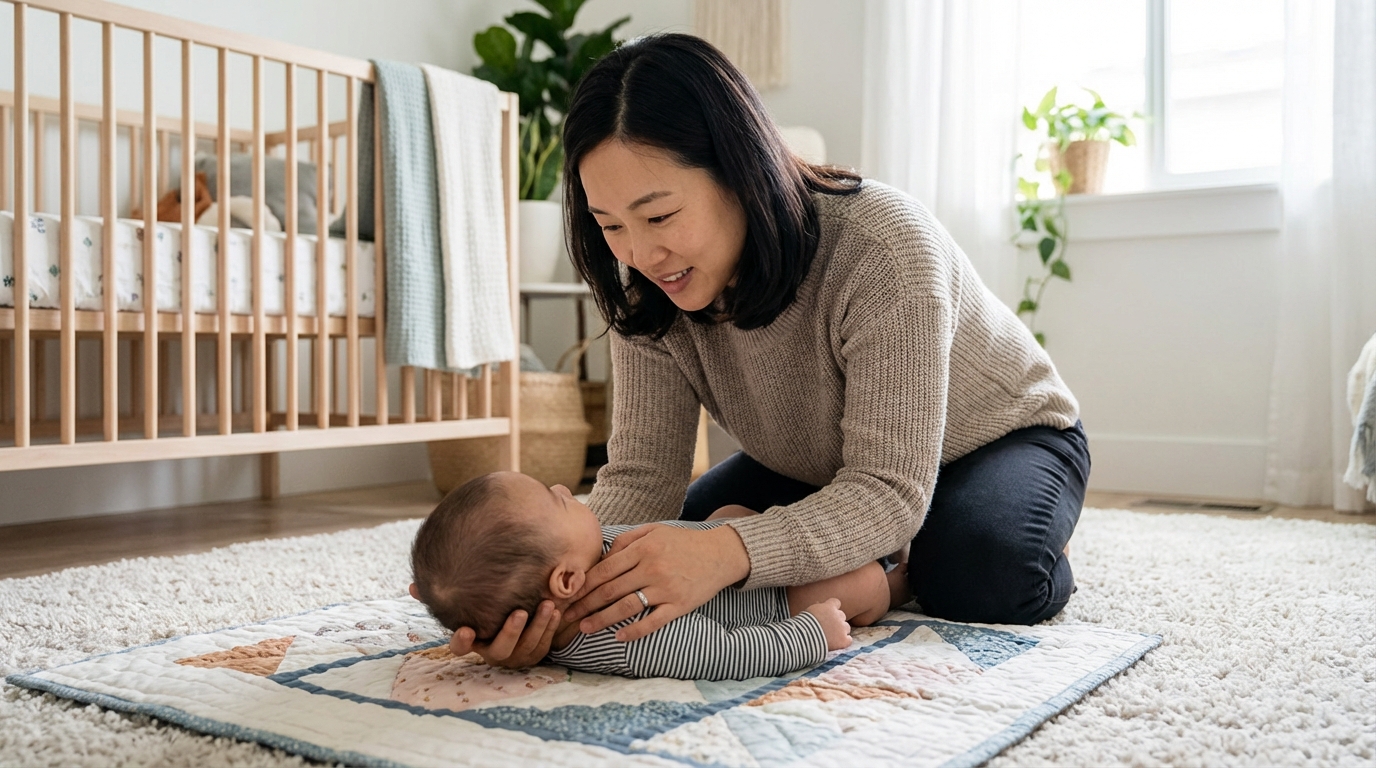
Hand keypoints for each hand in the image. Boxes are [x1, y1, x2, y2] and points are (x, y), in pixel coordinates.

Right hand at [447, 600, 561, 667]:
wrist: (520, 622)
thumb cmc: (495, 608)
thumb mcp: (483, 606)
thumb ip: (477, 597)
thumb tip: (468, 568)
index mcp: (474, 642)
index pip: (460, 647)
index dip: (462, 642)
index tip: (466, 631)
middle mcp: (492, 653)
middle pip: (500, 649)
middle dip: (511, 631)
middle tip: (520, 613)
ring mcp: (514, 657)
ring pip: (527, 646)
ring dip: (538, 625)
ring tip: (547, 605)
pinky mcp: (533, 656)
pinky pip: (543, 645)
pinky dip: (550, 628)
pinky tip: (556, 612)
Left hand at [565, 523, 749, 642]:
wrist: (720, 554)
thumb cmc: (682, 542)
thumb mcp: (653, 531)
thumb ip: (625, 542)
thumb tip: (600, 559)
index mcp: (643, 549)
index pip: (605, 570)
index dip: (583, 584)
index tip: (567, 595)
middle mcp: (652, 568)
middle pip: (610, 590)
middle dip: (585, 604)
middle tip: (566, 616)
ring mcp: (666, 589)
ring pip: (626, 607)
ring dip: (602, 619)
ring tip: (584, 628)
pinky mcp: (679, 605)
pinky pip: (653, 621)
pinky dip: (634, 631)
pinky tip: (619, 636)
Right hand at [806, 598, 851, 650]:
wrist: (805, 637)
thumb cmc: (803, 623)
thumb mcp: (809, 611)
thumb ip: (817, 607)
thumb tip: (819, 603)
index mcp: (830, 607)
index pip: (836, 602)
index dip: (833, 607)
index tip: (829, 612)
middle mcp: (838, 616)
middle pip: (842, 616)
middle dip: (837, 620)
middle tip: (828, 626)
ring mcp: (842, 628)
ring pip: (846, 627)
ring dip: (841, 630)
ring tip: (832, 636)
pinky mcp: (843, 640)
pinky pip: (849, 640)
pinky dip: (844, 641)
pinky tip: (837, 643)